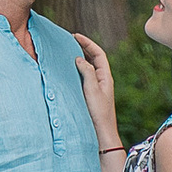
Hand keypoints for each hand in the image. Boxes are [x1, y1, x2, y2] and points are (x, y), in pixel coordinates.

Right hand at [70, 29, 121, 153]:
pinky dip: (76, 72)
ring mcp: (96, 89)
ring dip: (79, 60)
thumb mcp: (92, 91)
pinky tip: (66, 73)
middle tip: (69, 42)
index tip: (76, 36)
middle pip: (93, 59)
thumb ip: (87, 73)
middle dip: (83, 49)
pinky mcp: (89, 97)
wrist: (102, 136)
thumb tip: (80, 58)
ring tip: (66, 54)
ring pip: (88, 69)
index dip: (88, 43)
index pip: (98, 54)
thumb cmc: (98, 115)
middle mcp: (102, 82)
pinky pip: (83, 79)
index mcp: (105, 78)